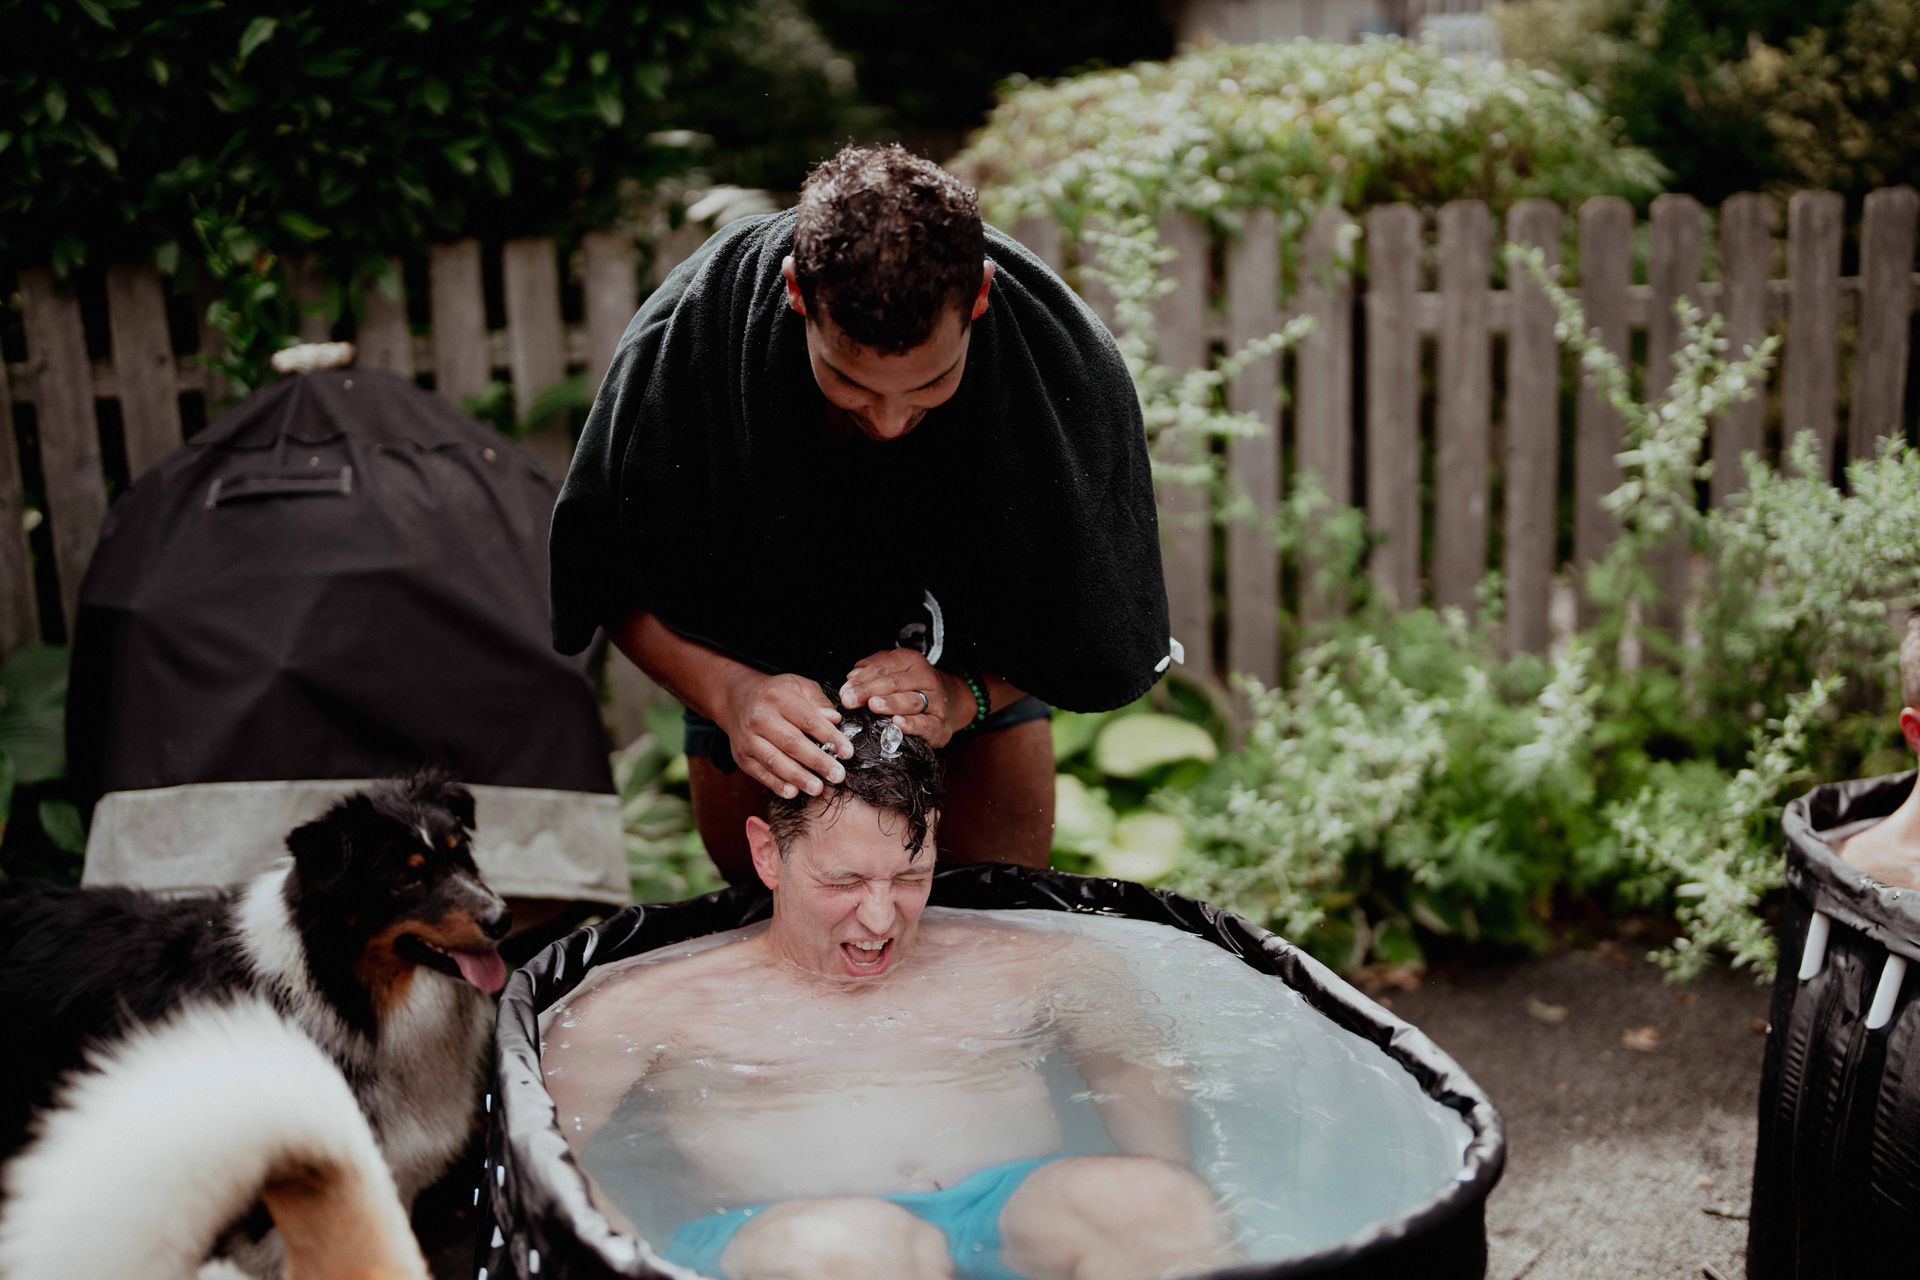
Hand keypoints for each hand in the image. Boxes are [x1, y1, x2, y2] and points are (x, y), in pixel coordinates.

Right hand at [717, 672, 852, 799]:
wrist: (737, 700)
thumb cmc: (777, 694)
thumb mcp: (798, 686)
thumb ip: (818, 701)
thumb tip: (835, 719)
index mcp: (779, 698)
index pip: (808, 720)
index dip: (829, 737)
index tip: (847, 752)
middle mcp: (760, 718)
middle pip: (792, 743)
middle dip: (817, 761)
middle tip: (838, 775)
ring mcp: (748, 738)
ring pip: (774, 760)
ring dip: (798, 777)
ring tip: (818, 788)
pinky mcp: (741, 756)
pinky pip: (760, 773)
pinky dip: (776, 784)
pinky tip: (793, 792)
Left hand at [840, 649, 971, 748]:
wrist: (949, 701)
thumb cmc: (911, 686)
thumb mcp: (892, 670)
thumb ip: (871, 670)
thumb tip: (852, 676)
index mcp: (911, 661)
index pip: (884, 667)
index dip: (862, 678)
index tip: (845, 690)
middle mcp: (925, 678)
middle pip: (894, 683)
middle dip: (869, 691)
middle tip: (850, 700)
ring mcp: (935, 700)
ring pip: (911, 700)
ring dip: (890, 703)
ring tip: (873, 705)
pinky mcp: (939, 723)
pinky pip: (925, 724)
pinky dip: (912, 724)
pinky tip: (897, 723)